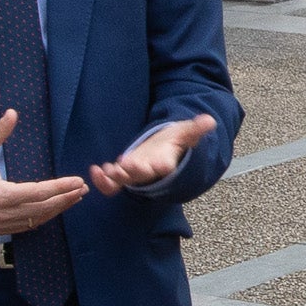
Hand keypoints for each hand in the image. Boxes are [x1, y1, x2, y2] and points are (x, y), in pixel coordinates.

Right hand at [0, 109, 88, 235]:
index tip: (78, 181)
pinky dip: (43, 217)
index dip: (61, 187)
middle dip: (66, 199)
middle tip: (83, 189)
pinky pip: (28, 225)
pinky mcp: (0, 229)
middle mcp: (4, 214)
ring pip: (37, 219)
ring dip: (58, 209)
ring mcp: (2, 224)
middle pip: (43, 208)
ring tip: (75, 198)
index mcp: (0, 195)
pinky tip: (55, 208)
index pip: (39, 192)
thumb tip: (12, 113)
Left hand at [89, 113, 217, 195]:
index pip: (166, 166)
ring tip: (106, 170)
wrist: (163, 152)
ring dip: (115, 178)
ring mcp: (135, 175)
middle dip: (134, 172)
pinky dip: (103, 182)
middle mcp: (150, 171)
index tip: (162, 165)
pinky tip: (95, 170)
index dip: (163, 166)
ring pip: (125, 182)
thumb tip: (210, 120)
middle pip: (143, 175)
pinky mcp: (123, 174)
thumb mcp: (185, 132)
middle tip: (125, 167)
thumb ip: (195, 128)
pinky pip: (112, 184)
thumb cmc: (174, 141)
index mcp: (165, 162)